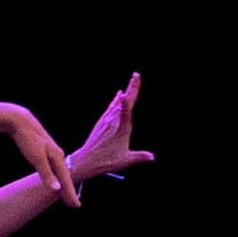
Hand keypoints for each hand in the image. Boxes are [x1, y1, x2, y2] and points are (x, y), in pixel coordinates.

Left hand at [6, 107, 78, 204]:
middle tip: (73, 205)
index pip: (66, 180)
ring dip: (64, 185)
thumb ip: (46, 174)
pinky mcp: (45, 151)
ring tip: (66, 196)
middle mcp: (58, 155)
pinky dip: (58, 177)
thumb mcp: (36, 157)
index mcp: (58, 158)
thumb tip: (56, 189)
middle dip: (70, 191)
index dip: (70, 194)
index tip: (76, 206)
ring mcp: (52, 153)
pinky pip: (55, 168)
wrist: (20, 121)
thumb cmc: (28, 138)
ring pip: (61, 172)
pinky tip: (55, 179)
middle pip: (66, 177)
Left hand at [69, 71, 151, 187]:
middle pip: (123, 102)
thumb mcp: (125, 160)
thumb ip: (140, 156)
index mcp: (121, 129)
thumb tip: (152, 157)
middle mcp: (113, 122)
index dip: (127, 99)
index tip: (127, 89)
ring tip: (131, 81)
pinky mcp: (101, 123)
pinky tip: (118, 96)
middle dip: (131, 88)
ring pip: (117, 103)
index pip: (126, 110)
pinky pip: (111, 108)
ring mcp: (106, 121)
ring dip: (125, 92)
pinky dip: (116, 100)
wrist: (85, 161)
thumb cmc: (105, 161)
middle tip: (136, 75)